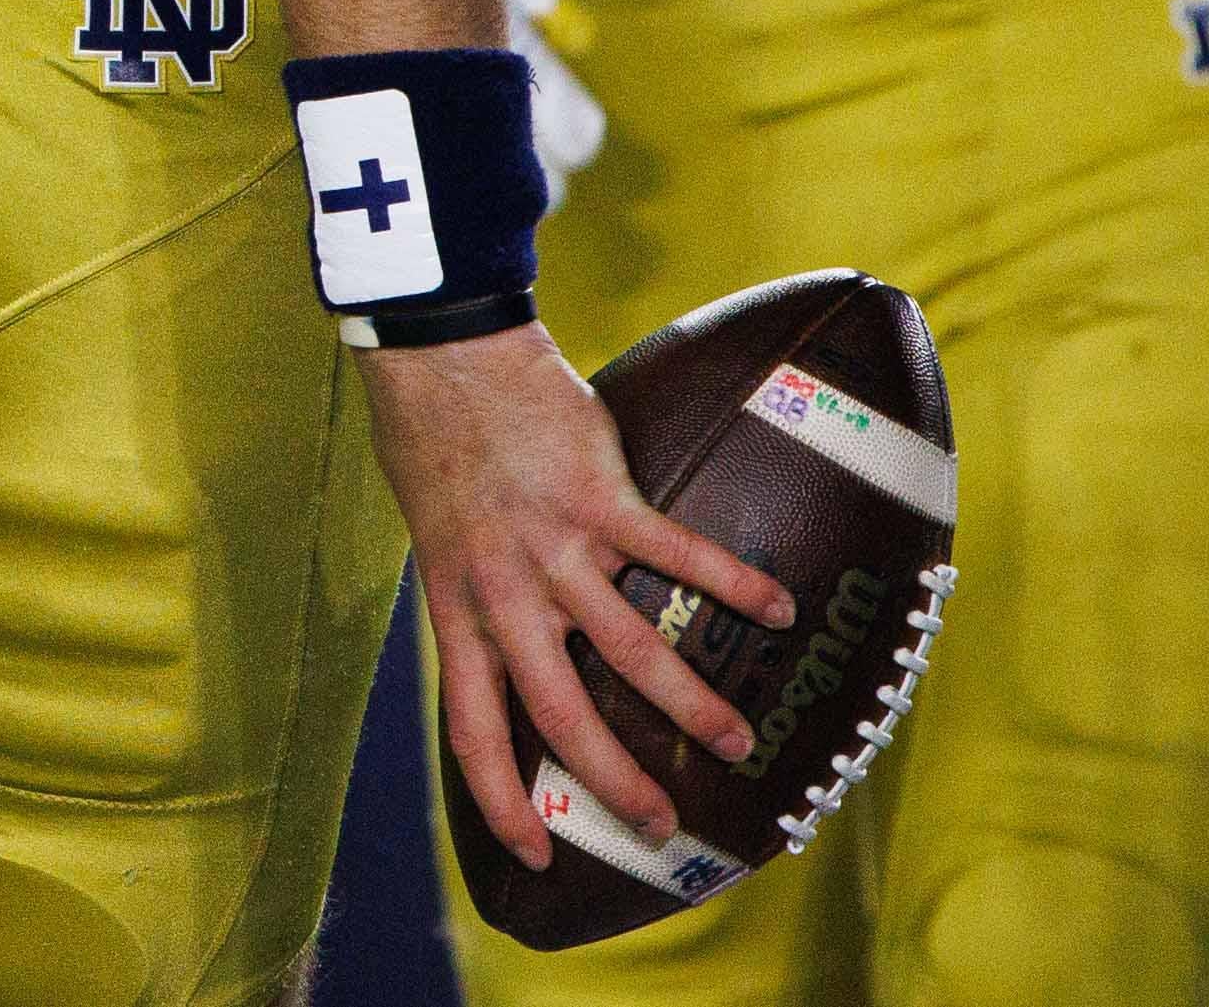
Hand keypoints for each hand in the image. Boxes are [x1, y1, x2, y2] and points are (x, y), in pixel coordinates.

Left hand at [362, 322, 795, 873]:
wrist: (440, 355)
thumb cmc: (433, 441)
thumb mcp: (435, 539)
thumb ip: (477, 592)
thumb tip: (515, 631)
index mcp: (459, 610)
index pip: (473, 729)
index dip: (502, 798)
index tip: (538, 853)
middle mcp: (506, 595)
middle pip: (563, 714)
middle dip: (618, 780)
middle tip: (665, 824)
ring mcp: (555, 548)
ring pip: (630, 650)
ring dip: (690, 702)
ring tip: (737, 741)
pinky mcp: (599, 497)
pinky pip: (676, 553)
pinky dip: (730, 583)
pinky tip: (775, 607)